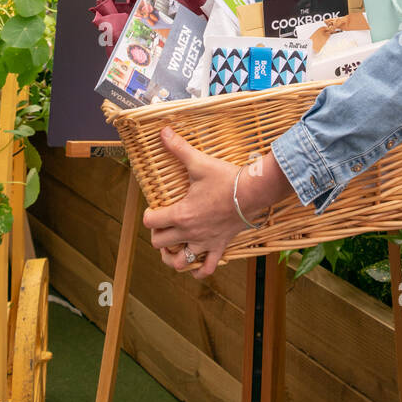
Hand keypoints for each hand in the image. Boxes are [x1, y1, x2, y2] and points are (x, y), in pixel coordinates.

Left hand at [143, 126, 292, 279]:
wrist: (253, 191)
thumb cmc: (226, 178)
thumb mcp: (199, 162)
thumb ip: (179, 148)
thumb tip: (162, 131)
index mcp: (181, 214)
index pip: (150, 222)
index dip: (148, 215)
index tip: (154, 208)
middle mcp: (189, 232)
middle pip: (159, 244)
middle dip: (158, 235)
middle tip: (164, 224)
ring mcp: (204, 242)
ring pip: (179, 263)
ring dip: (172, 257)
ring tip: (173, 247)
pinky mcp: (219, 246)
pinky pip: (206, 268)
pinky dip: (198, 270)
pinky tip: (195, 262)